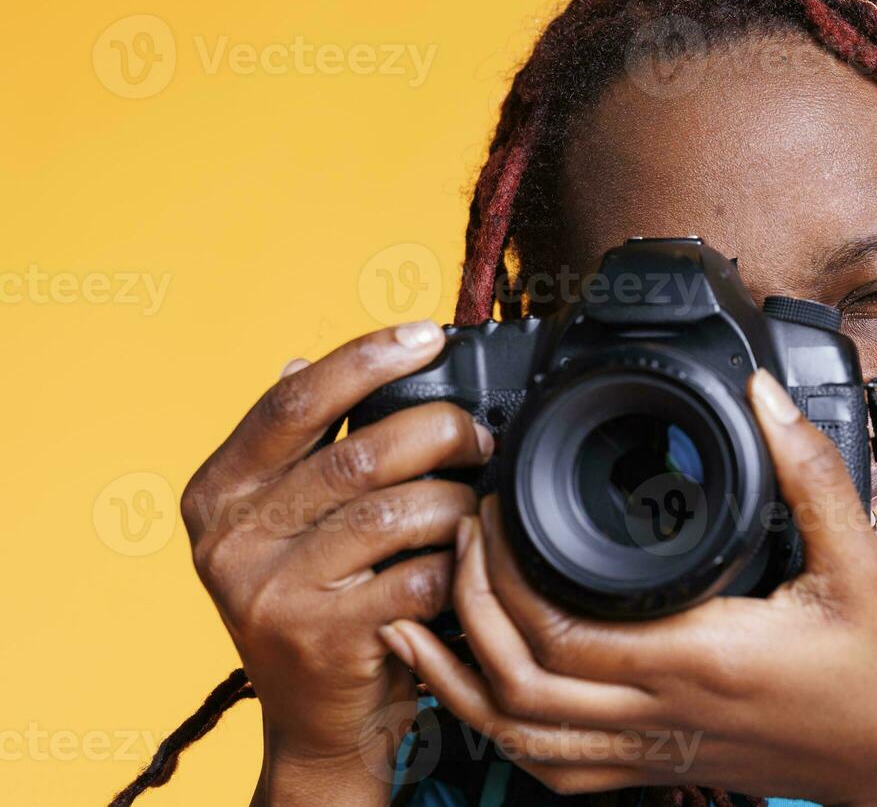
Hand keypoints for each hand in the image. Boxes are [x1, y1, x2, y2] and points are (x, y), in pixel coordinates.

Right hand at [181, 322, 493, 805]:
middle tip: (480, 436)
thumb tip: (305, 358)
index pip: (293, 403)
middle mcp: (231, 541)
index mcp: (218, 494)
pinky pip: (419, 575)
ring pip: (395, 513)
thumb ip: (292, 449)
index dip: (365, 358)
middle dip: (439, 432)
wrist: (315, 720)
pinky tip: (469, 556)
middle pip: (358, 455)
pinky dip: (459, 560)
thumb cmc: (314, 601)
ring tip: (476, 499)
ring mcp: (272, 594)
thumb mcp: (279, 524)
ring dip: (456, 498)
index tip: (426, 335)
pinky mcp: (324, 639)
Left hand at [380, 368, 876, 805]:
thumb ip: (809, 472)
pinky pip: (554, 768)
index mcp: (701, 655)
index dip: (502, 574)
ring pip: (521, 737)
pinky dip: (500, 733)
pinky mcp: (659, 762)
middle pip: (518, 681)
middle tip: (458, 535)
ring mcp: (656, 746)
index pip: (559, 629)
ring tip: (422, 615)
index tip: (493, 510)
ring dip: (461, 678)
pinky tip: (475, 694)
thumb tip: (762, 396)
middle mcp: (665, 711)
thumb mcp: (862, 560)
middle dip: (467, 606)